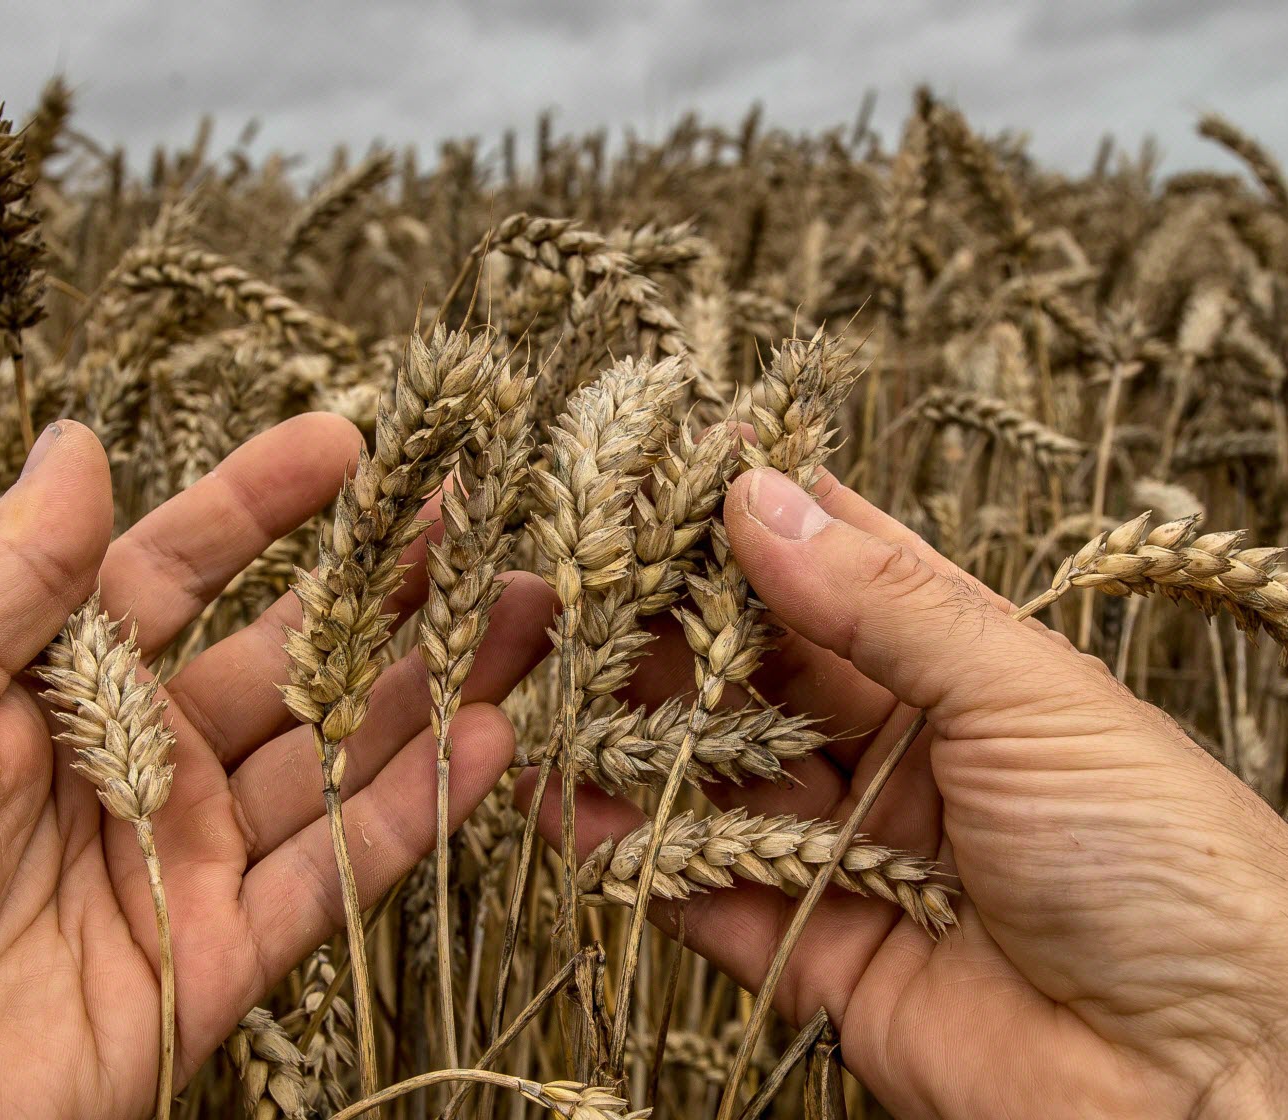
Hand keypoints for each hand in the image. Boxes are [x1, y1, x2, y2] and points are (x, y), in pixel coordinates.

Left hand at [0, 416, 551, 1119]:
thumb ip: (9, 574)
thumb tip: (77, 439)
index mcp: (43, 689)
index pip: (174, 572)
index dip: (261, 506)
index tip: (350, 442)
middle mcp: (126, 768)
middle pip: (283, 662)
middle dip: (385, 593)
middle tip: (485, 526)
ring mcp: (178, 865)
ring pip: (332, 760)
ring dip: (433, 688)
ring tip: (529, 614)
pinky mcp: (213, 965)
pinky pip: (332, 875)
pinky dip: (414, 811)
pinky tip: (488, 739)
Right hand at [532, 466, 1287, 1117]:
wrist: (1213, 1076)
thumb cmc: (1160, 853)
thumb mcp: (1027, 692)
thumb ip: (882, 601)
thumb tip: (756, 494)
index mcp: (959, 671)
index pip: (829, 574)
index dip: (742, 525)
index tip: (648, 478)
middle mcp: (895, 754)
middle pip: (751, 679)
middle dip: (659, 633)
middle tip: (558, 584)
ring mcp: (850, 855)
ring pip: (713, 782)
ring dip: (627, 740)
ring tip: (531, 688)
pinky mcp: (815, 958)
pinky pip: (704, 895)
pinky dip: (632, 855)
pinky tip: (559, 808)